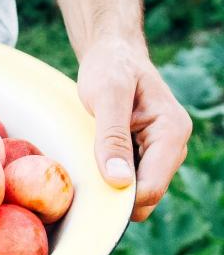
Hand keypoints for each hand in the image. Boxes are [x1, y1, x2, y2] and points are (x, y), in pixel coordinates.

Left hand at [77, 38, 191, 220]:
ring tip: (85, 166)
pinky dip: (109, 179)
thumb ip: (112, 136)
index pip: (152, 187)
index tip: (88, 196)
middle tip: (80, 181)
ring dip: (111, 188)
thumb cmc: (110, 68)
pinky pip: (128, 181)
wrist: (112, 54)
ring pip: (137, 192)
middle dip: (115, 196)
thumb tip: (119, 181)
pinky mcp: (144, 153)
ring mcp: (159, 152)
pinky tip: (90, 164)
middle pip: (146, 195)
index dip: (121, 200)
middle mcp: (172, 146)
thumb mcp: (106, 96)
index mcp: (171, 131)